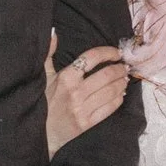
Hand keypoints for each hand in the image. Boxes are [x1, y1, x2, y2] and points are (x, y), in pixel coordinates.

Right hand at [43, 31, 127, 158]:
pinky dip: (118, 99)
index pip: (91, 58)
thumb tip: (53, 32)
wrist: (39, 132)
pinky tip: (121, 94)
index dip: (108, 52)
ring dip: (121, 82)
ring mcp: (83, 108)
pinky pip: (109, 108)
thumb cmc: (42, 101)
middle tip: (125, 66)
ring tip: (124, 78)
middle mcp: (76, 92)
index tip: (117, 52)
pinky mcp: (87, 123)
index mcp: (65, 77)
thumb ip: (48, 53)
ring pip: (111, 91)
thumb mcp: (43, 76)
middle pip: (106, 75)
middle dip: (119, 68)